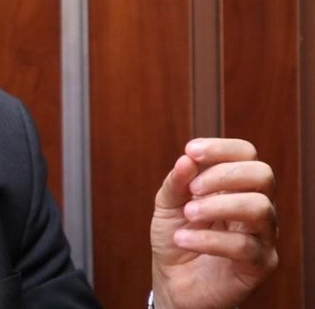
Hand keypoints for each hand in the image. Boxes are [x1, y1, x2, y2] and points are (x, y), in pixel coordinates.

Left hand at [150, 138, 277, 308]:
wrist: (173, 281)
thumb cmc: (176, 237)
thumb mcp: (167, 205)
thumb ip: (176, 182)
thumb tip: (187, 159)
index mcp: (236, 186)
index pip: (246, 154)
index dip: (221, 148)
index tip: (191, 152)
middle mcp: (256, 206)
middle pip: (262, 175)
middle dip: (223, 175)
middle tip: (191, 190)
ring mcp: (262, 236)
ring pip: (259, 208)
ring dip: (217, 206)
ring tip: (188, 215)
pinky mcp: (259, 265)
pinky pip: (244, 246)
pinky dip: (208, 239)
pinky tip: (184, 240)